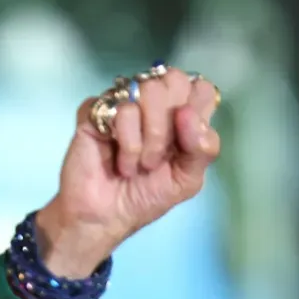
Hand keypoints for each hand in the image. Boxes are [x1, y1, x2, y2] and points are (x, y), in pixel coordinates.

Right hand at [35, 69, 221, 278]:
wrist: (105, 218)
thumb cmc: (145, 198)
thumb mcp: (187, 181)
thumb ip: (203, 149)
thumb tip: (187, 114)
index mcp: (180, 115)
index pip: (200, 88)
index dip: (196, 111)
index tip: (183, 142)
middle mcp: (154, 102)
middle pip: (175, 80)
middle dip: (169, 127)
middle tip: (156, 158)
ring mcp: (123, 101)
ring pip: (149, 90)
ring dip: (147, 139)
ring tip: (137, 165)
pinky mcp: (96, 109)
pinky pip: (121, 107)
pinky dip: (127, 141)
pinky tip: (119, 160)